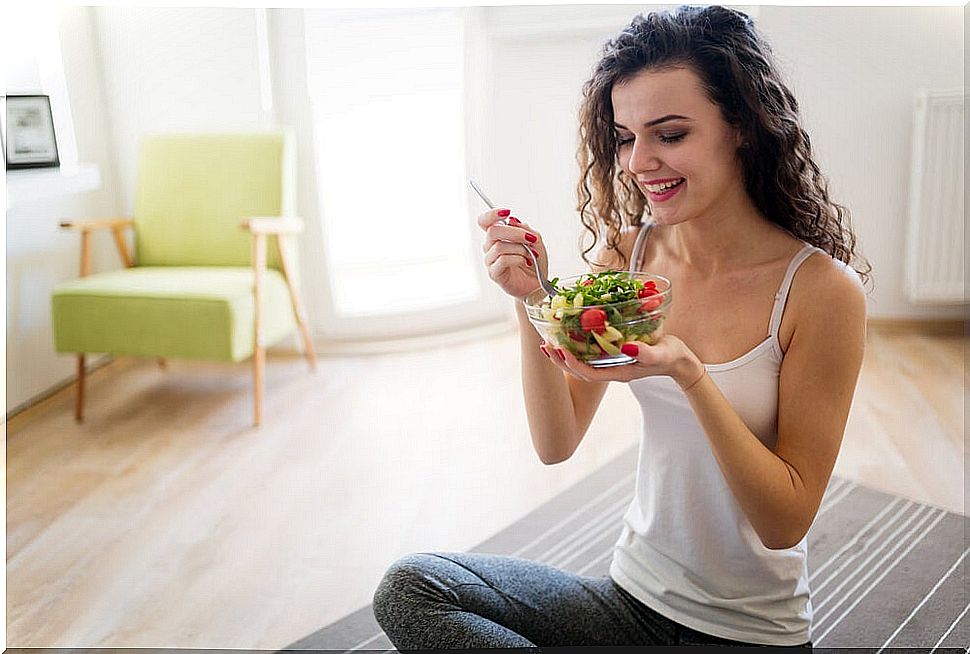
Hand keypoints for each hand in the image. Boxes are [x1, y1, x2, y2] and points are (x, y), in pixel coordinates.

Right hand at [477, 209, 546, 299]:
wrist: (538, 284)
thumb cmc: (535, 262)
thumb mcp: (536, 241)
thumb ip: (525, 229)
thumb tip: (512, 220)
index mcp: (498, 236)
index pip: (484, 221)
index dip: (492, 214)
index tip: (507, 212)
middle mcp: (490, 247)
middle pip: (493, 231)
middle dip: (515, 233)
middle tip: (530, 239)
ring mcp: (491, 260)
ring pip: (499, 246)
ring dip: (520, 249)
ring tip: (532, 255)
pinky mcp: (494, 273)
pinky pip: (502, 260)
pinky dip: (518, 259)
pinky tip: (526, 262)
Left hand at [539, 332, 706, 388]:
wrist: (680, 361)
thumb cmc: (672, 357)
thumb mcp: (662, 354)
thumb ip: (646, 353)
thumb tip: (627, 347)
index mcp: (619, 372)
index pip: (588, 373)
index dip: (571, 364)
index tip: (559, 350)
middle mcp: (611, 370)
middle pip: (579, 370)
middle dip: (560, 360)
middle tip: (545, 345)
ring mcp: (612, 364)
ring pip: (582, 362)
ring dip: (565, 353)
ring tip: (550, 341)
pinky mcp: (614, 354)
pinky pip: (590, 353)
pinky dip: (577, 345)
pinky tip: (570, 334)